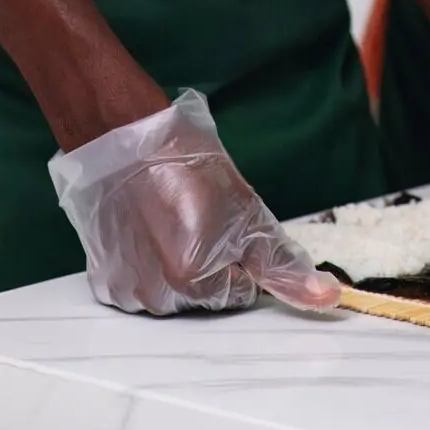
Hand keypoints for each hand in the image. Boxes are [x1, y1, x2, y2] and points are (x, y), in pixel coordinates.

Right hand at [49, 89, 339, 314]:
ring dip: (174, 266)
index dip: (240, 256)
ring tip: (166, 220)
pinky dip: (143, 264)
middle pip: (205, 298)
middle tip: (195, 218)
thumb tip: (327, 297)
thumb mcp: (246, 208)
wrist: (122, 132)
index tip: (223, 224)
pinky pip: (138, 284)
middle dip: (208, 265)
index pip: (241, 292)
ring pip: (171, 293)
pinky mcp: (103, 277)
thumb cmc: (182, 160)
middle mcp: (158, 297)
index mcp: (196, 281)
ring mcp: (126, 289)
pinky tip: (143, 228)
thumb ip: (282, 263)